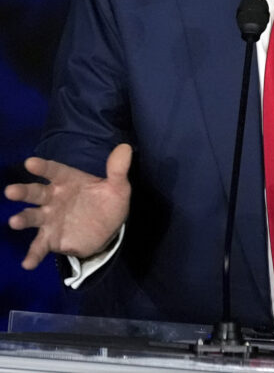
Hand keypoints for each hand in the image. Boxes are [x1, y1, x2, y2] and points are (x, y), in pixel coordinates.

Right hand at [5, 143, 132, 269]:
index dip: (42, 167)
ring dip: (23, 219)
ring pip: (33, 217)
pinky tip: (27, 263)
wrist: (109, 229)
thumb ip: (118, 170)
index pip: (54, 171)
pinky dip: (33, 254)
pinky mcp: (51, 238)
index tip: (30, 163)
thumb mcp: (118, 187)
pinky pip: (40, 246)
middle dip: (23, 192)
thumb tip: (125, 148)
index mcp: (68, 181)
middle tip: (10, 191)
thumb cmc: (107, 202)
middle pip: (36, 193)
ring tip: (14, 222)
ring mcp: (50, 218)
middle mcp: (54, 198)